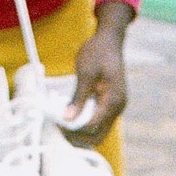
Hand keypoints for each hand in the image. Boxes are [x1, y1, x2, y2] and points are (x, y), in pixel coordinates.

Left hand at [64, 2, 133, 147]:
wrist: (109, 41)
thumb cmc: (98, 53)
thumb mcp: (85, 73)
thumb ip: (78, 98)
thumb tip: (68, 118)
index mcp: (114, 100)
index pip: (93, 125)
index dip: (74, 128)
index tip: (57, 124)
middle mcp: (118, 107)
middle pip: (98, 134)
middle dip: (78, 135)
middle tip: (58, 129)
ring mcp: (116, 107)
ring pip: (98, 130)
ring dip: (80, 129)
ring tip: (61, 123)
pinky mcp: (110, 105)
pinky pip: (98, 120)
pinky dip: (84, 121)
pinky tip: (70, 115)